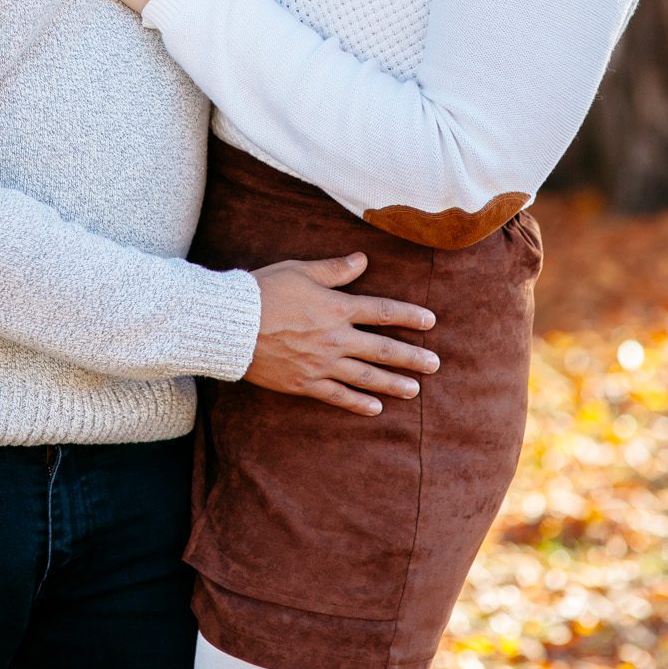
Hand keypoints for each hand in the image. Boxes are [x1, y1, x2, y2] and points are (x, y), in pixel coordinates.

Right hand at [248, 251, 439, 415]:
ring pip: (366, 376)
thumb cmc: (264, 291)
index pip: (382, 311)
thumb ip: (334, 269)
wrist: (232, 325)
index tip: (430, 321)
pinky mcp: (305, 383)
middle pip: (382, 349)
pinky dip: (358, 403)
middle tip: (435, 364)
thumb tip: (363, 259)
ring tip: (415, 389)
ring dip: (393, 383)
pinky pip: (338, 396)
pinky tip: (376, 409)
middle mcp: (335, 338)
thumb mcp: (300, 271)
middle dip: (412, 356)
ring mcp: (322, 364)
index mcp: (336, 307)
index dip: (408, 315)